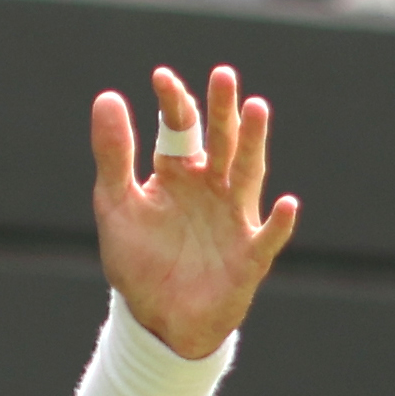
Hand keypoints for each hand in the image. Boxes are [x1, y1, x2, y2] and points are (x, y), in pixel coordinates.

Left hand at [89, 66, 297, 361]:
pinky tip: (287, 205)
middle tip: (222, 75)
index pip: (180, 127)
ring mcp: (234, 218)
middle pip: (221, 139)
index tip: (160, 77)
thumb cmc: (140, 261)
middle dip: (221, 109)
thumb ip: (114, 155)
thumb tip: (108, 96)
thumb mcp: (117, 206)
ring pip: (248, 173)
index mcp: (179, 172)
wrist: (157, 320)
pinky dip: (279, 223)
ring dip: (254, 142)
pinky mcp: (248, 256)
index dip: (173, 102)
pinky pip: (267, 237)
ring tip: (256, 108)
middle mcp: (212, 186)